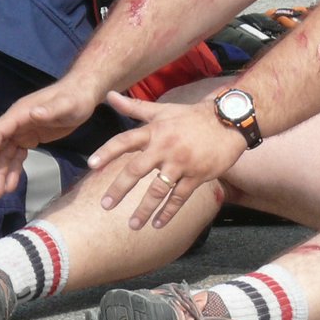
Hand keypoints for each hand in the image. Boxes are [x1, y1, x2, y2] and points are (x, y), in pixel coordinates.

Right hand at [0, 81, 96, 199]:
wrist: (84, 94)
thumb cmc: (76, 97)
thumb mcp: (66, 104)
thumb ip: (50, 109)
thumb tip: (33, 113)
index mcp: (21, 113)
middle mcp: (17, 122)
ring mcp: (22, 131)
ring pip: (5, 154)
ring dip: (0, 173)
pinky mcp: (30, 138)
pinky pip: (17, 156)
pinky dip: (13, 170)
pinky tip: (11, 185)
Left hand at [89, 91, 246, 230]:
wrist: (228, 122)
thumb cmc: (191, 117)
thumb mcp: (162, 110)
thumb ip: (134, 107)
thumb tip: (109, 95)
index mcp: (155, 131)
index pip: (125, 141)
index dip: (107, 152)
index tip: (91, 165)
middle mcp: (165, 147)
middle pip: (136, 170)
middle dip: (120, 189)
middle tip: (106, 205)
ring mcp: (181, 163)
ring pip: (158, 190)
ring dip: (144, 209)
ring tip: (133, 225)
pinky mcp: (197, 175)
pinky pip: (179, 197)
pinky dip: (168, 212)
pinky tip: (158, 224)